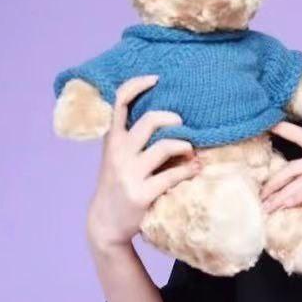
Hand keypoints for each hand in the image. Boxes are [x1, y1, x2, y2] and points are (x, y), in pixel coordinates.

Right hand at [85, 75, 200, 251]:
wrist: (106, 222)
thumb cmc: (118, 184)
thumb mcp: (117, 157)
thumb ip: (132, 139)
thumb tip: (168, 119)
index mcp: (113, 140)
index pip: (119, 102)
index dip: (137, 85)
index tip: (156, 79)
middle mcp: (119, 153)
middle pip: (149, 121)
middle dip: (172, 119)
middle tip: (182, 124)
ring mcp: (129, 173)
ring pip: (164, 147)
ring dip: (184, 146)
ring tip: (191, 151)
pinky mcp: (141, 193)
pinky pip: (172, 176)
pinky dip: (188, 170)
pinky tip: (195, 169)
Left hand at [261, 121, 301, 241]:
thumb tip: (299, 191)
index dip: (289, 131)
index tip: (271, 125)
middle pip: (297, 164)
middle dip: (276, 180)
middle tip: (261, 195)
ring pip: (301, 178)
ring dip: (281, 194)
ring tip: (267, 207)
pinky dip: (295, 198)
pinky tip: (284, 207)